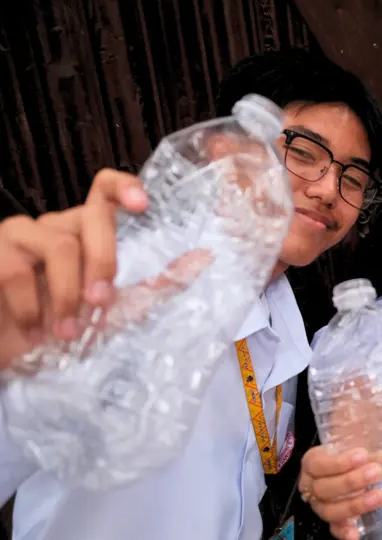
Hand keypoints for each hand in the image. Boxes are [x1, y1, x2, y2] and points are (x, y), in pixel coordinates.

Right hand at [0, 170, 147, 368]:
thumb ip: (155, 285)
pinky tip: (34, 333)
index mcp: (85, 231)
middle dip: (104, 261)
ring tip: (67, 332)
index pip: (103, 190)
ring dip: (68, 295)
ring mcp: (18, 234)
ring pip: (58, 246)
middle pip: (89, 218)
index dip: (123, 187)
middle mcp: (53, 225)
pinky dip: (32, 308)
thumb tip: (204, 257)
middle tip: (101, 303)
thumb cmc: (62, 328)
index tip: (144, 204)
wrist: (10, 352)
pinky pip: (16, 271)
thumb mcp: (115, 310)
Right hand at [298, 446, 381, 539]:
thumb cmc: (356, 447)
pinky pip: (334, 529)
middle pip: (324, 489)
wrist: (360, 459)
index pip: (319, 464)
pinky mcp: (333, 519)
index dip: (340, 462)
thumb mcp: (359, 438)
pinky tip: (356, 534)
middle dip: (352, 482)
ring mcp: (320, 505)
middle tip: (377, 472)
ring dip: (355, 505)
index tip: (363, 454)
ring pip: (329, 510)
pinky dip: (344, 532)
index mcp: (312, 462)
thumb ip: (367, 442)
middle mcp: (311, 485)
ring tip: (380, 496)